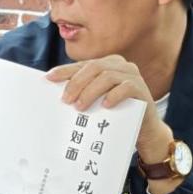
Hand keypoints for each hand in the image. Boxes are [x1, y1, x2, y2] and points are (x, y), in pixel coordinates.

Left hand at [47, 57, 171, 163]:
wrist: (143, 130)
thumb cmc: (116, 114)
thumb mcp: (97, 101)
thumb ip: (84, 92)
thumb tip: (59, 94)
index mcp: (107, 63)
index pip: (83, 65)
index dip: (65, 70)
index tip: (49, 78)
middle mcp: (120, 65)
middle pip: (94, 67)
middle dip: (76, 83)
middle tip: (65, 100)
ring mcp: (132, 75)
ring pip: (107, 76)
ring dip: (90, 91)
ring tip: (80, 106)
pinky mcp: (141, 88)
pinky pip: (126, 87)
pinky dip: (113, 95)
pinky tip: (104, 106)